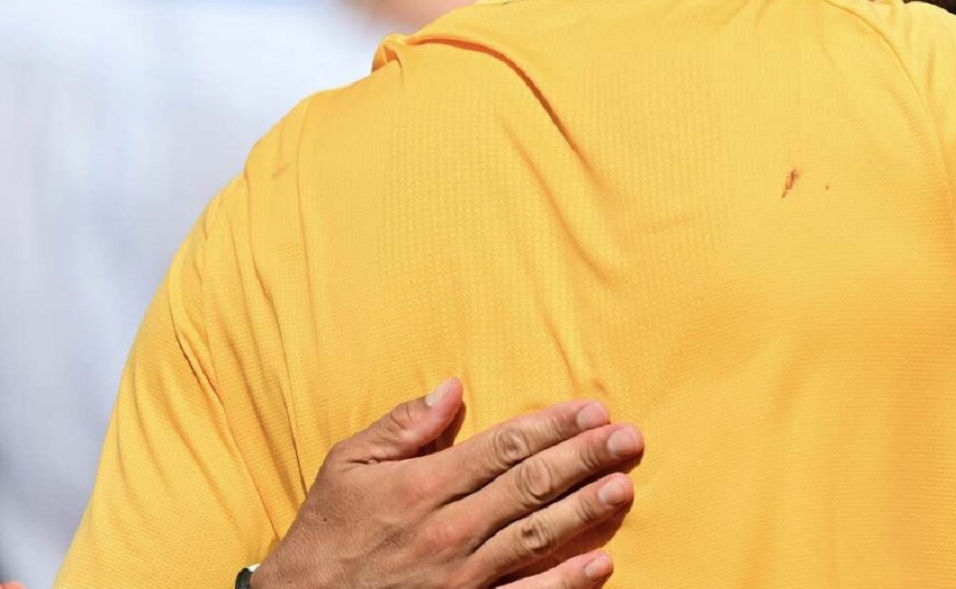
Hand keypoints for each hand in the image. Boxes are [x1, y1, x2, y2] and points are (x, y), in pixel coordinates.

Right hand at [253, 380, 641, 588]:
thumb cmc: (326, 535)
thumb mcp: (346, 466)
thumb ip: (402, 425)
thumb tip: (452, 387)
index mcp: (424, 485)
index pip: (506, 446)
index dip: (555, 426)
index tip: (593, 410)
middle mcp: (449, 529)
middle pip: (532, 485)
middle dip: (586, 458)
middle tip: (630, 439)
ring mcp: (462, 575)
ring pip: (537, 535)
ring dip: (586, 509)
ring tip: (624, 485)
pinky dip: (566, 582)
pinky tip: (601, 562)